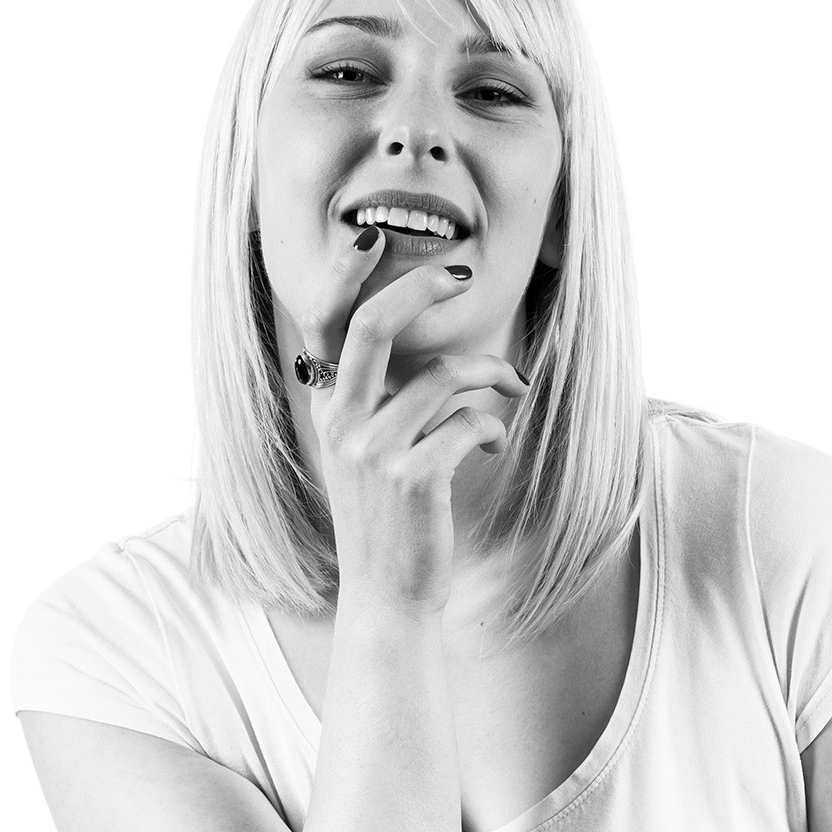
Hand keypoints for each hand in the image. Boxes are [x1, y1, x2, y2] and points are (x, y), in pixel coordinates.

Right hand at [301, 227, 529, 618]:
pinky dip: (492, 425)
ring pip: (441, 374)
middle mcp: (342, 423)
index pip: (322, 324)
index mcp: (328, 408)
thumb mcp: (363, 452)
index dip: (344, 274)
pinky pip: (468, 422)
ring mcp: (373, 450)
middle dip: (418, 287)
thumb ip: (375, 400)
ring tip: (508, 388)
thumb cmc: (388, 518)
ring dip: (489, 374)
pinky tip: (495, 439)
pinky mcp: (413, 477)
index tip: (373, 237)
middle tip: (460, 273)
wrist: (389, 594)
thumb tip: (422, 353)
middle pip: (371, 325)